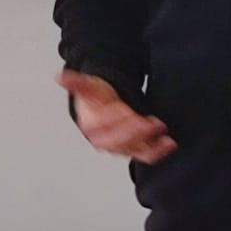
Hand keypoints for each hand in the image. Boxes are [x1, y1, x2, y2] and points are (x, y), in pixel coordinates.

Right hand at [58, 68, 176, 164]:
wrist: (106, 109)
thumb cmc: (97, 99)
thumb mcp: (88, 87)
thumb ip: (77, 83)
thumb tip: (60, 76)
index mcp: (93, 126)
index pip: (102, 127)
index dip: (113, 120)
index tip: (123, 110)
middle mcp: (106, 141)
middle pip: (120, 141)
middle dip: (135, 133)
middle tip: (149, 122)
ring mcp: (122, 147)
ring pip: (135, 149)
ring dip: (150, 143)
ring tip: (162, 131)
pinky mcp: (136, 149)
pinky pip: (147, 154)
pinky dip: (159, 151)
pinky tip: (170, 143)